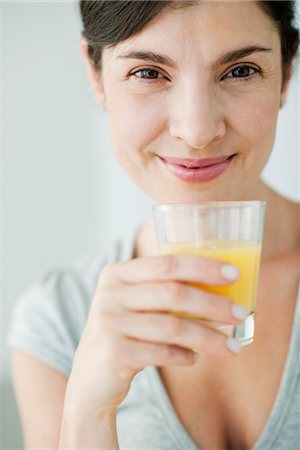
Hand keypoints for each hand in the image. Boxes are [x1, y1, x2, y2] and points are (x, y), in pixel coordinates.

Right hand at [65, 254, 243, 413]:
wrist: (90, 377)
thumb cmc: (126, 333)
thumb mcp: (136, 305)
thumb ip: (165, 292)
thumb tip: (223, 292)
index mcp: (118, 273)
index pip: (166, 263)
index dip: (203, 267)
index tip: (234, 273)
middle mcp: (110, 294)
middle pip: (173, 293)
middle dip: (213, 304)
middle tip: (240, 313)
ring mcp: (109, 323)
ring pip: (172, 327)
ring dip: (207, 337)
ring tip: (231, 347)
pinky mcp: (113, 352)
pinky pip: (161, 353)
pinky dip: (184, 356)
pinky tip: (196, 359)